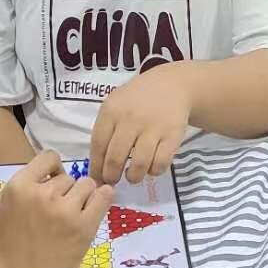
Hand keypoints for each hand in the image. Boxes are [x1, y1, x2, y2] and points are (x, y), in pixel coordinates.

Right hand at [0, 151, 113, 267]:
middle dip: (64, 190)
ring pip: (87, 185)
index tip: (52, 181)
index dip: (52, 168)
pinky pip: (103, 198)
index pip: (48, 158)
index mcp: (19, 186)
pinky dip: (102, 198)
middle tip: (57, 210)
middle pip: (68, 176)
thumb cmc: (2, 249)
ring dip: (82, 196)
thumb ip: (12, 187)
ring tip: (73, 213)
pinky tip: (97, 203)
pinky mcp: (85, 227)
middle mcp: (44, 194)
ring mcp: (67, 210)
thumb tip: (37, 177)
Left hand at [90, 64, 192, 183]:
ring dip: (133, 177)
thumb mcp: (115, 105)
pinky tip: (150, 167)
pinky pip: (160, 163)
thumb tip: (96, 166)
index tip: (96, 179)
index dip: (95, 167)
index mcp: (112, 111)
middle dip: (111, 177)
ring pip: (139, 165)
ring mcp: (153, 128)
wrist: (171, 86)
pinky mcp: (172, 136)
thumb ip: (105, 130)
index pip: (98, 145)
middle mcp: (131, 119)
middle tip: (112, 181)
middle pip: (115, 159)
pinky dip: (153, 171)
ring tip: (132, 176)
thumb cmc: (137, 99)